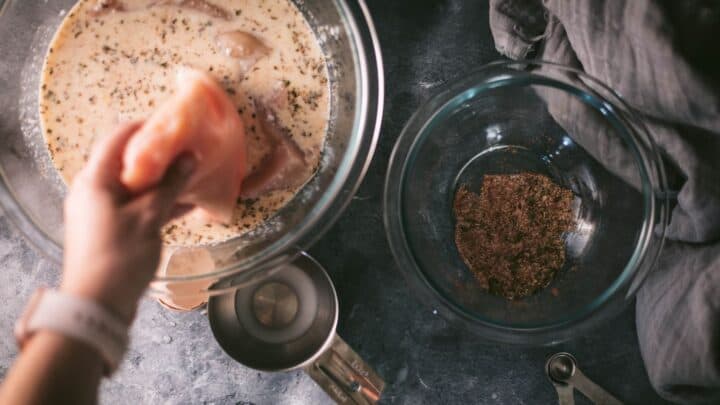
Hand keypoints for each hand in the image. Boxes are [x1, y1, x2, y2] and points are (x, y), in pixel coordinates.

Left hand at [61, 122, 194, 322]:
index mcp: (95, 180)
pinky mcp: (112, 228)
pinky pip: (137, 205)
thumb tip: (190, 157)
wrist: (97, 305)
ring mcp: (102, 211)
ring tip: (193, 175)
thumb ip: (170, 185)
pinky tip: (186, 204)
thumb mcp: (149, 217)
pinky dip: (159, 202)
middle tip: (189, 150)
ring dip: (163, 181)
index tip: (174, 124)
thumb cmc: (120, 257)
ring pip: (136, 185)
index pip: (118, 138)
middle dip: (160, 156)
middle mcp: (94, 191)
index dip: (146, 127)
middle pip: (128, 162)